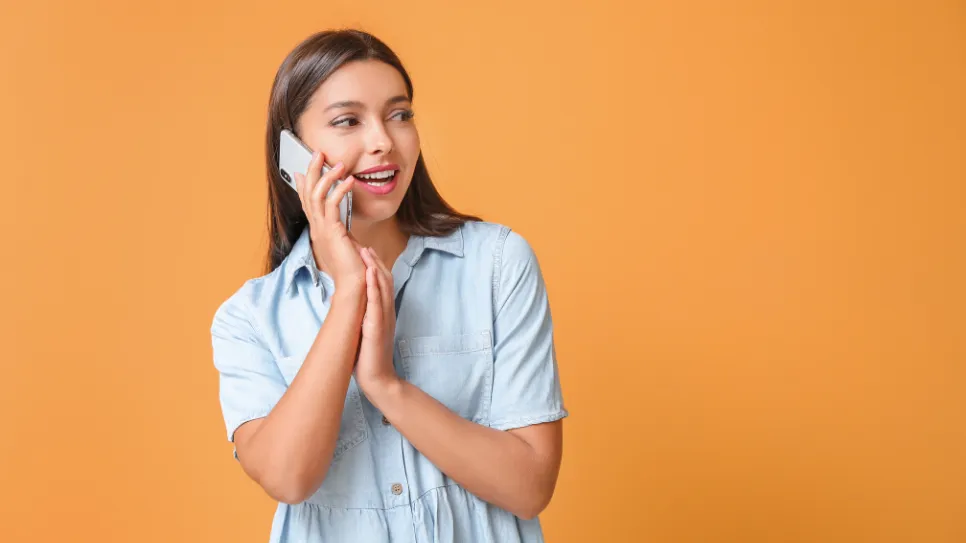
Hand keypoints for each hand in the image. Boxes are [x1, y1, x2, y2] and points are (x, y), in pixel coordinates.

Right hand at [294, 151, 363, 292]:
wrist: (353, 285)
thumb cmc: (353, 267)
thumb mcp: (346, 245)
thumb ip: (342, 233)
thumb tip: (344, 227)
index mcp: (318, 230)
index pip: (307, 202)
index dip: (304, 184)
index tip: (302, 168)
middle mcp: (317, 228)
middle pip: (308, 193)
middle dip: (312, 171)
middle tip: (318, 153)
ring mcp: (322, 230)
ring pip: (317, 196)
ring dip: (327, 177)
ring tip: (338, 164)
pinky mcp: (332, 232)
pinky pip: (332, 206)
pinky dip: (340, 190)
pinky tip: (349, 181)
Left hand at [355, 247, 399, 397]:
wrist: (378, 379)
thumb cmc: (368, 358)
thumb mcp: (363, 332)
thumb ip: (360, 317)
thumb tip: (346, 305)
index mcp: (383, 313)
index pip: (382, 284)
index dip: (375, 267)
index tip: (365, 252)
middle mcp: (387, 312)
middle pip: (385, 280)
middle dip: (375, 261)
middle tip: (365, 245)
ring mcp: (384, 318)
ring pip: (383, 287)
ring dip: (375, 267)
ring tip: (367, 251)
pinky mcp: (378, 326)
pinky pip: (378, 302)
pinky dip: (374, 286)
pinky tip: (369, 273)